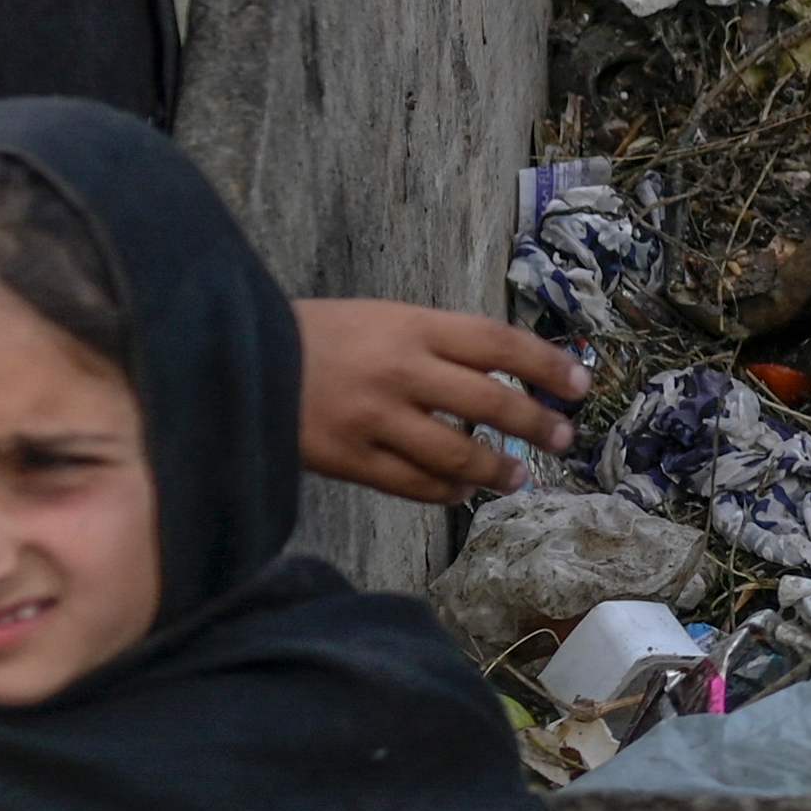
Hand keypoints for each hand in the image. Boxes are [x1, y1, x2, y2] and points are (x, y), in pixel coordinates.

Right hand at [295, 298, 587, 502]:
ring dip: (497, 468)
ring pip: (457, 452)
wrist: (231, 358)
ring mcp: (375, 418)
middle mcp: (401, 370)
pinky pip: (414, 485)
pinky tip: (463, 491)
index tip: (580, 384)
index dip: (546, 365)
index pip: (498, 343)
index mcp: (412, 325)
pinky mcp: (349, 458)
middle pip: (490, 401)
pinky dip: (447, 492)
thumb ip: (435, 344)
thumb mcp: (381, 318)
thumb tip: (501, 374)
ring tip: (519, 477)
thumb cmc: (317, 336)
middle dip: (537, 423)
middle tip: (563, 439)